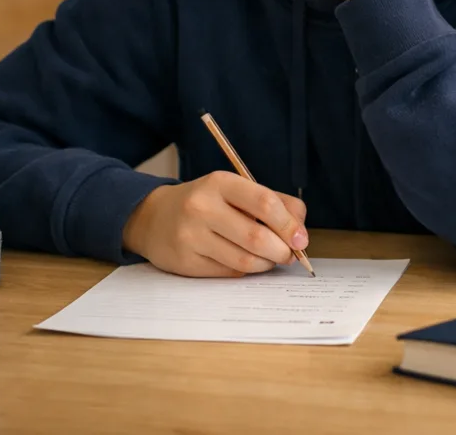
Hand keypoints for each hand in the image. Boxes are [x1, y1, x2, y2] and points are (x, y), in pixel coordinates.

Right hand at [121, 171, 308, 276]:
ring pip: (245, 260)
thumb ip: (274, 203)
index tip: (301, 239)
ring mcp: (191, 236)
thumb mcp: (236, 190)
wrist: (154, 218)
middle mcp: (202, 207)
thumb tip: (300, 230)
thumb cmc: (207, 203)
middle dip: (282, 251)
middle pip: (257, 237)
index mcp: (220, 183)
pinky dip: (246, 271)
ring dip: (266, 264)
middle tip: (289, 254)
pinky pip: (229, 273)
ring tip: (270, 258)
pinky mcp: (185, 262)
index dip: (289, 225)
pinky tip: (246, 262)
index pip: (265, 203)